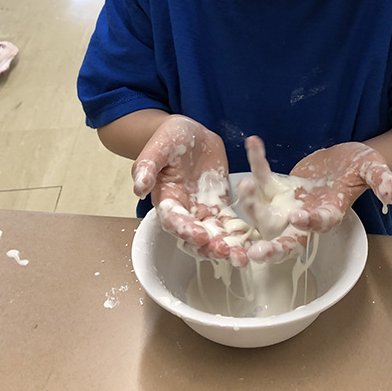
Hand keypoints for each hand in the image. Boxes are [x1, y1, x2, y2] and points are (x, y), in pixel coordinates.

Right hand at [132, 116, 250, 265]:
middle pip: (194, 237)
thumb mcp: (158, 147)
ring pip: (214, 236)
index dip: (185, 230)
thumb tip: (138, 188)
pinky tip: (252, 243)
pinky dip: (239, 235)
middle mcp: (183, 211)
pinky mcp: (219, 206)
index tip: (200, 235)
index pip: (173, 221)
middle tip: (227, 253)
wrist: (191, 132)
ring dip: (226, 248)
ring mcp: (202, 210)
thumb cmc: (169, 138)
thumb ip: (147, 166)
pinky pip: (229, 224)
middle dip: (209, 248)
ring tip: (242, 257)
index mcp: (166, 199)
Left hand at [239, 136, 391, 263]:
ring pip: (264, 213)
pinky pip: (263, 177)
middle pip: (287, 239)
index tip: (299, 219)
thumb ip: (383, 181)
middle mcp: (306, 216)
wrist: (346, 158)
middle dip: (271, 249)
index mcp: (331, 214)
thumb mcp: (375, 169)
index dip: (310, 224)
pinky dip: (256, 162)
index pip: (321, 225)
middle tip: (254, 254)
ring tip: (244, 185)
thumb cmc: (362, 167)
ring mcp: (288, 204)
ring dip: (252, 204)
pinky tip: (254, 141)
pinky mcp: (278, 187)